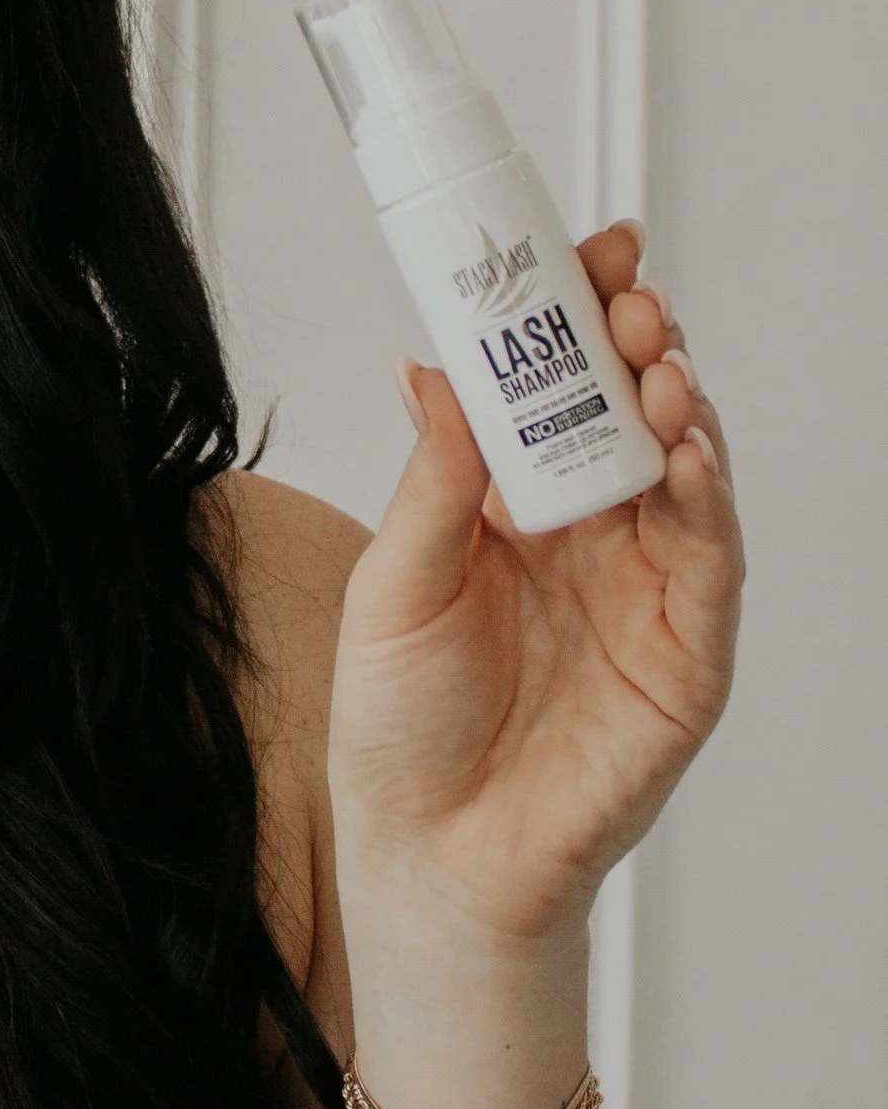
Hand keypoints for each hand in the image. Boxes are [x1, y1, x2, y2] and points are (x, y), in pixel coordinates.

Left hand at [329, 223, 741, 966]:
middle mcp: (596, 539)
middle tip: (627, 294)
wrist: (428, 857)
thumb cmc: (402, 731)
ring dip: (681, 407)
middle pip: (637, 416)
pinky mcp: (687, 657)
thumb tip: (434, 364)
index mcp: (522, 511)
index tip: (589, 251)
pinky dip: (710, 501)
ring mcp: (650, 594)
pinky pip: (712, 564)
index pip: (565, 392)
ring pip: (689, 474)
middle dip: (640, 344)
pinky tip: (690, 451)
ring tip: (656, 358)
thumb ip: (434, 477)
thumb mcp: (396, 581)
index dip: (583, 321)